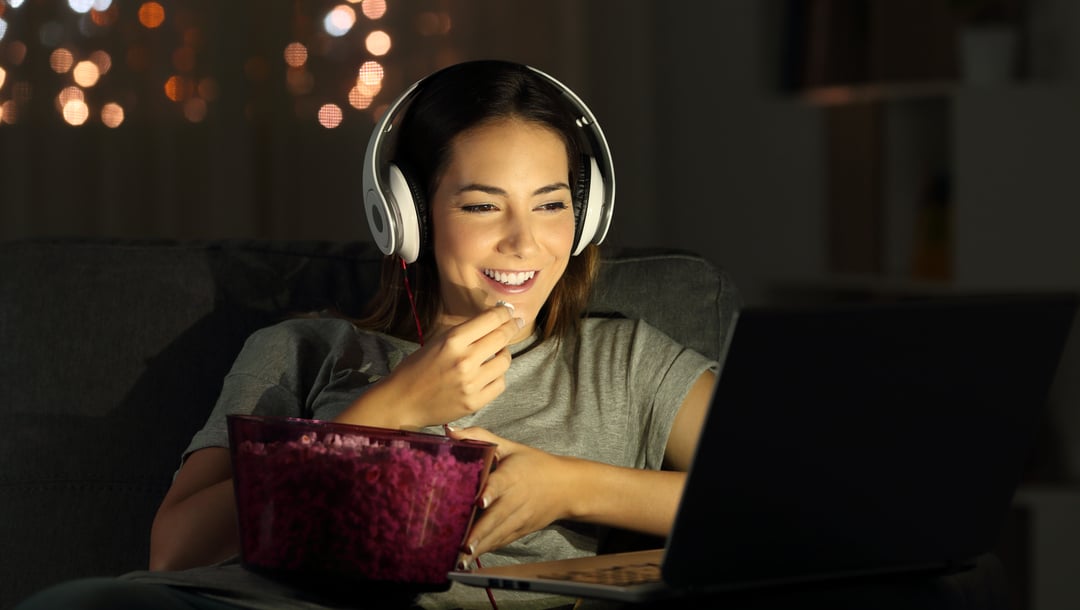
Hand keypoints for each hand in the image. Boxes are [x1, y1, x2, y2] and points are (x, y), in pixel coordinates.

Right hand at [340, 304, 522, 428]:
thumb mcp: (438, 341)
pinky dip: (497, 376)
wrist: (402, 401)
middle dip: (511, 327)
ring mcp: (471, 383)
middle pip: (502, 337)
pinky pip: (500, 384)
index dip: (504, 312)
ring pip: (505, 361)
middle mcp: (465, 360)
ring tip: (495, 354)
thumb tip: (492, 321)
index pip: (491, 319)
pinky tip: (488, 375)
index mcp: (453, 341)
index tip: (509, 311)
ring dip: (503, 354)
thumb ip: (465, 333)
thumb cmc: (417, 368)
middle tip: (515, 324)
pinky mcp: (475, 402)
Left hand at [447, 426, 576, 562]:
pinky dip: (489, 548)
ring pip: (499, 533)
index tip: (480, 501)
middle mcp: (517, 498)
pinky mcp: (522, 529)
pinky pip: (504, 540)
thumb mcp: (510, 446)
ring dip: (481, 545)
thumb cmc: (534, 464)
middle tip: (462, 544)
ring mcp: (521, 517)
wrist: (567, 487)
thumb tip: (449, 432)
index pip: (501, 483)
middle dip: (480, 531)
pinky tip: (472, 557)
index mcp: (513, 475)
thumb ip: (479, 436)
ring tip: (462, 558)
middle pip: (497, 516)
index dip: (491, 492)